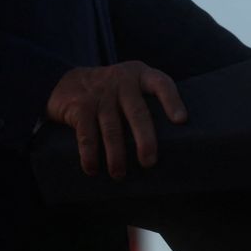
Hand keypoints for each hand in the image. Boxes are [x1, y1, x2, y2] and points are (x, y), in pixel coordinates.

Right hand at [46, 61, 187, 179]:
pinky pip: (86, 133)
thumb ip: (149, 104)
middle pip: (137, 112)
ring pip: (111, 127)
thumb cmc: (113, 94)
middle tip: (149, 162)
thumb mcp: (132, 87)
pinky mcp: (80, 106)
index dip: (172, 101)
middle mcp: (122, 82)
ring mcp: (100, 94)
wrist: (69, 81)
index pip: (161, 83)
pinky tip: (92, 168)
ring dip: (115, 154)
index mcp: (140, 76)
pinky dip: (89, 153)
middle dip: (144, 139)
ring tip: (119, 174)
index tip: (180, 120)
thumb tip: (175, 146)